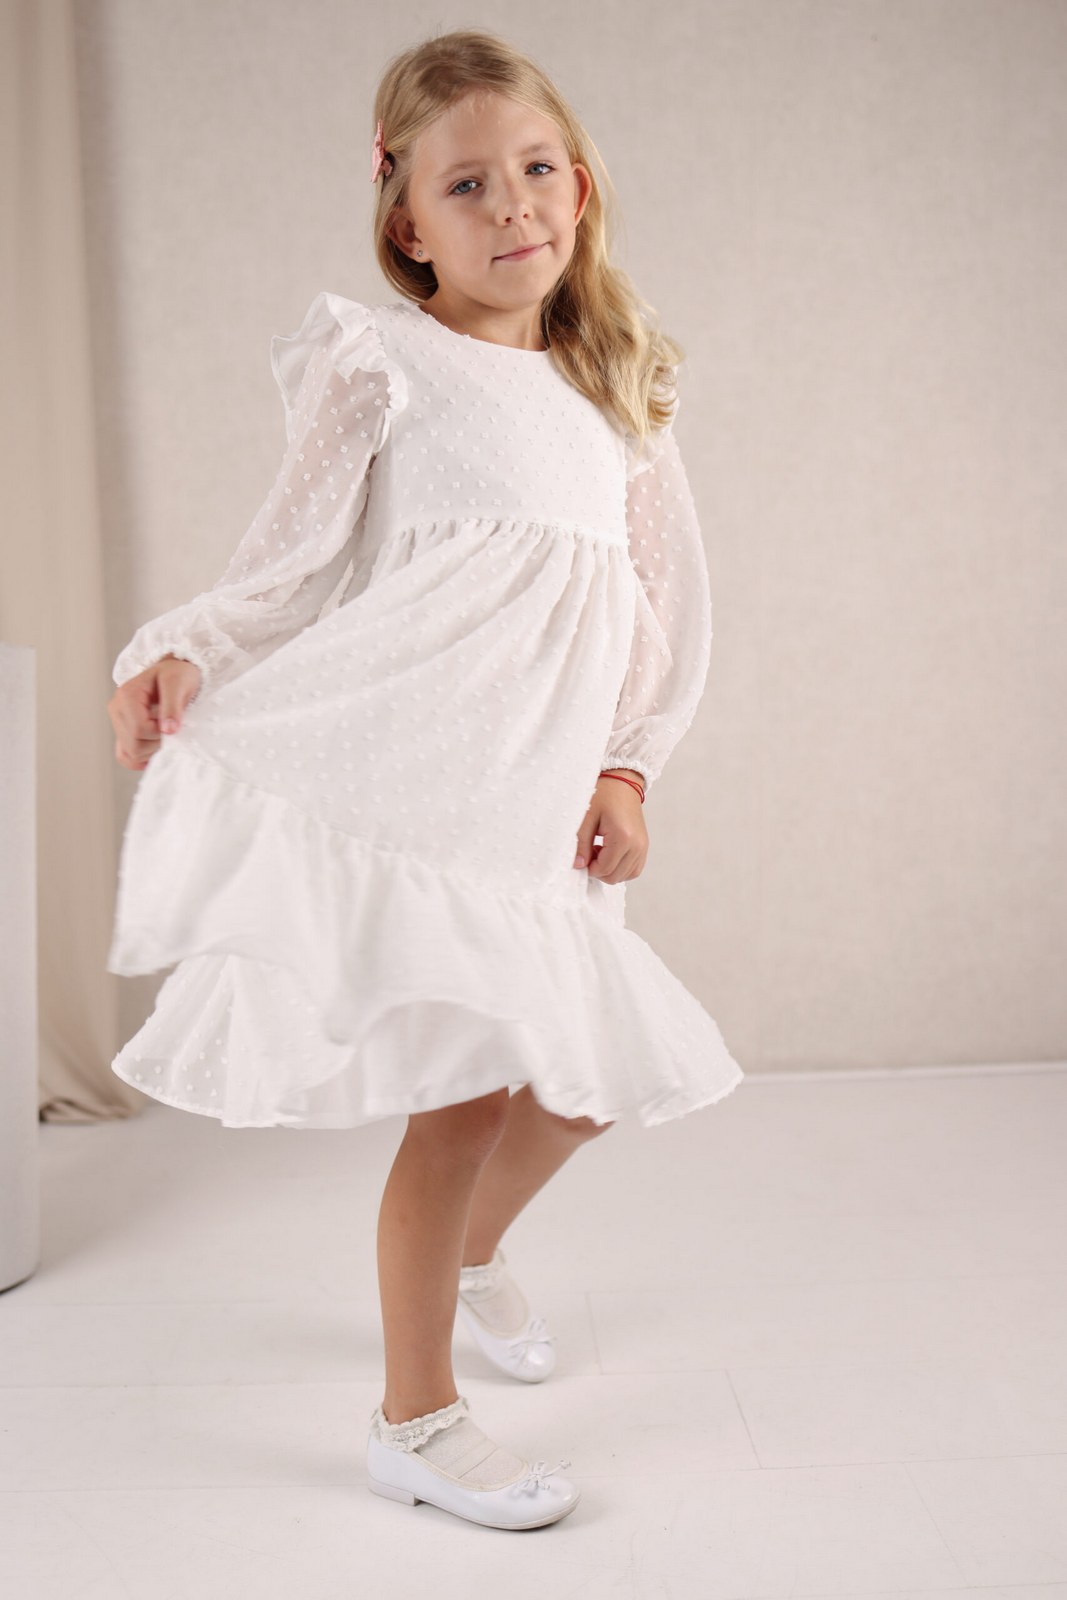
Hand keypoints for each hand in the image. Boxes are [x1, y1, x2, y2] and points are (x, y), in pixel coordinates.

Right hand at [107, 654, 201, 770]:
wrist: (176, 672)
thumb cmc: (178, 674)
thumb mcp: (179, 683)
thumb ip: (173, 706)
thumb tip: (168, 730)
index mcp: (126, 695)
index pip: (139, 729)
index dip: (160, 733)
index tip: (173, 723)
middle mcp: (116, 709)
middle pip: (133, 745)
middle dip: (157, 743)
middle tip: (171, 728)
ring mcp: (117, 722)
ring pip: (130, 754)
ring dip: (152, 750)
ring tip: (165, 733)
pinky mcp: (122, 732)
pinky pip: (125, 757)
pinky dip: (142, 758)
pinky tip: (156, 748)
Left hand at [573, 772, 648, 883]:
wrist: (623, 781)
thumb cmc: (604, 794)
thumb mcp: (586, 817)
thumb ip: (581, 844)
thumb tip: (578, 865)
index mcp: (623, 837)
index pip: (605, 869)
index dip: (589, 868)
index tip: (580, 857)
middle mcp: (637, 845)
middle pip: (615, 876)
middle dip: (598, 870)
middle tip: (588, 853)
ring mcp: (643, 846)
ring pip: (625, 875)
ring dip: (609, 869)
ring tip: (598, 851)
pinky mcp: (644, 846)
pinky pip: (634, 869)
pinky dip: (620, 867)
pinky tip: (609, 853)